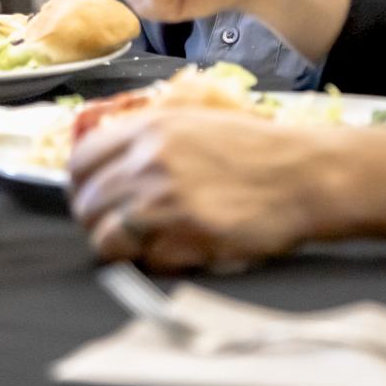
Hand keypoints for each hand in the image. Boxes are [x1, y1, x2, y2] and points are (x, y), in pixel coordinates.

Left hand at [70, 105, 343, 267]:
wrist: (305, 174)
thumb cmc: (258, 150)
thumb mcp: (197, 123)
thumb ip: (147, 139)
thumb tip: (105, 164)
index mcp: (150, 127)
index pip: (80, 160)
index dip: (82, 183)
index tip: (93, 195)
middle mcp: (148, 161)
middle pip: (86, 203)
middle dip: (99, 219)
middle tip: (124, 225)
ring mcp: (163, 201)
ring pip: (105, 239)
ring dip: (123, 246)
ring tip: (152, 241)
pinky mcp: (182, 237)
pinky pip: (144, 262)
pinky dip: (158, 262)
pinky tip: (184, 247)